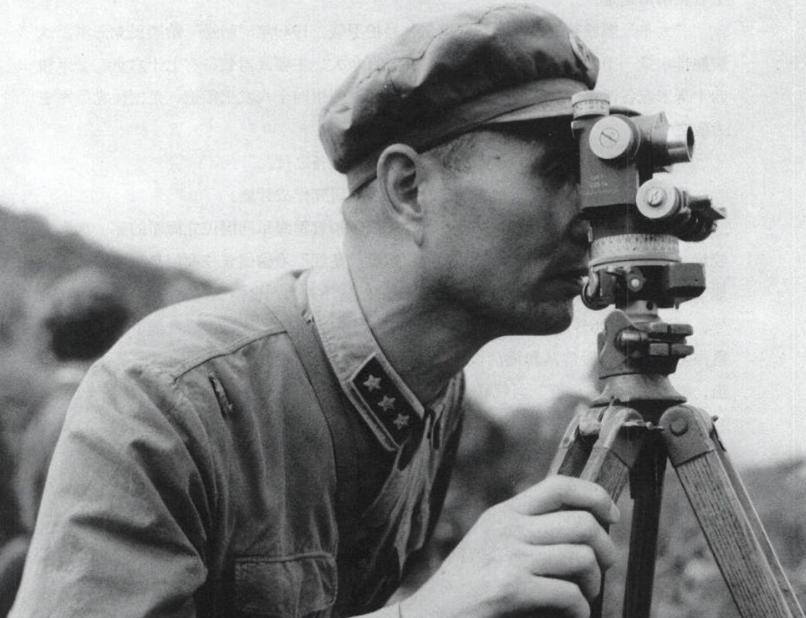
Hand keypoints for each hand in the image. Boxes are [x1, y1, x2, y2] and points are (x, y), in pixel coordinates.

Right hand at [400, 476, 619, 617]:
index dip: (595, 496)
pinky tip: (570, 617)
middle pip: (582, 522)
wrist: (428, 616)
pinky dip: (580, 611)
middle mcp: (507, 528)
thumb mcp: (490, 545)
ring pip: (582, 557)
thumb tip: (582, 532)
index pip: (559, 485)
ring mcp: (509, 556)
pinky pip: (570, 595)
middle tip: (601, 571)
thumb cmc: (463, 590)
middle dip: (605, 550)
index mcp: (503, 514)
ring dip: (593, 584)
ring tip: (582, 598)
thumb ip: (525, 532)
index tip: (611, 517)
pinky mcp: (510, 589)